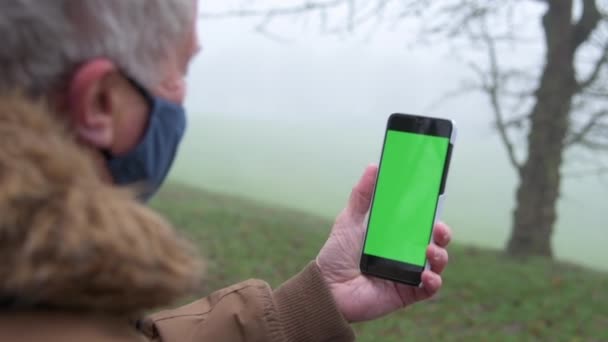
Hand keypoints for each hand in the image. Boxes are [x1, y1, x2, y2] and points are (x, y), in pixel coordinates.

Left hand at [316, 164, 451, 321]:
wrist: (326, 288)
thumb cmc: (336, 255)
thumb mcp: (349, 220)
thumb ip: (362, 195)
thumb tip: (374, 166)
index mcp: (395, 235)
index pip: (420, 221)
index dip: (432, 211)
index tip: (436, 199)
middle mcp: (405, 253)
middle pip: (435, 240)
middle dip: (443, 232)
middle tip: (438, 226)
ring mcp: (408, 273)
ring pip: (436, 263)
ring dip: (440, 255)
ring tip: (429, 250)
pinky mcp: (407, 293)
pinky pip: (429, 288)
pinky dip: (433, 281)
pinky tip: (426, 275)